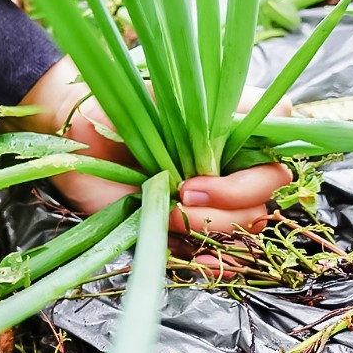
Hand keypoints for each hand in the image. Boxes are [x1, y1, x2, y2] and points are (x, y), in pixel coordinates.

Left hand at [13, 57, 292, 233]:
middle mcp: (227, 157)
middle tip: (183, 192)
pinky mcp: (185, 225)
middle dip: (231, 200)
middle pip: (267, 189)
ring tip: (171, 214)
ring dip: (215, 228)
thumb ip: (211, 109)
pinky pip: (219, 252)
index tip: (207, 167)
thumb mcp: (164, 91)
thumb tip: (248, 128)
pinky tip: (200, 259)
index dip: (259, 158)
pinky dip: (215, 261)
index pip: (283, 131)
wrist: (69, 128)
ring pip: (247, 222)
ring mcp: (209, 194)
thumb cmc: (114, 99)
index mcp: (230, 121)